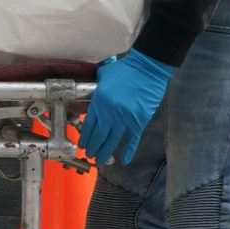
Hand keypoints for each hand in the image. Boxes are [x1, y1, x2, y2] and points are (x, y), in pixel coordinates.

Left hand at [79, 49, 175, 165]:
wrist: (147, 68)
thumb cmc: (125, 69)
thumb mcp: (103, 76)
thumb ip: (96, 88)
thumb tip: (90, 97)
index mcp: (100, 102)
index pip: (89, 125)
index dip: (85, 138)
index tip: (82, 145)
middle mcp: (110, 113)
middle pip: (99, 136)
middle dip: (93, 148)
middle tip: (90, 155)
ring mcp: (125, 118)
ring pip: (112, 140)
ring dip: (105, 152)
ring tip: (100, 160)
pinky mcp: (139, 121)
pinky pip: (132, 139)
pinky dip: (128, 151)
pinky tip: (124, 160)